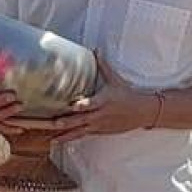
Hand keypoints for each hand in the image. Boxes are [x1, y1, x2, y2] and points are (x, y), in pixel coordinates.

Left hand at [31, 76, 159, 140]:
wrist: (141, 112)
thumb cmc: (126, 94)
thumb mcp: (115, 80)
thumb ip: (103, 66)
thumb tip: (96, 50)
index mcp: (103, 101)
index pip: (91, 104)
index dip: (81, 105)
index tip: (71, 106)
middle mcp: (99, 115)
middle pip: (80, 120)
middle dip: (65, 122)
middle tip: (51, 124)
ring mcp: (98, 125)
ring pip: (78, 132)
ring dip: (64, 135)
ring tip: (50, 139)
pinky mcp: (98, 131)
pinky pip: (81, 135)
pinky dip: (69, 138)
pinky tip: (58, 141)